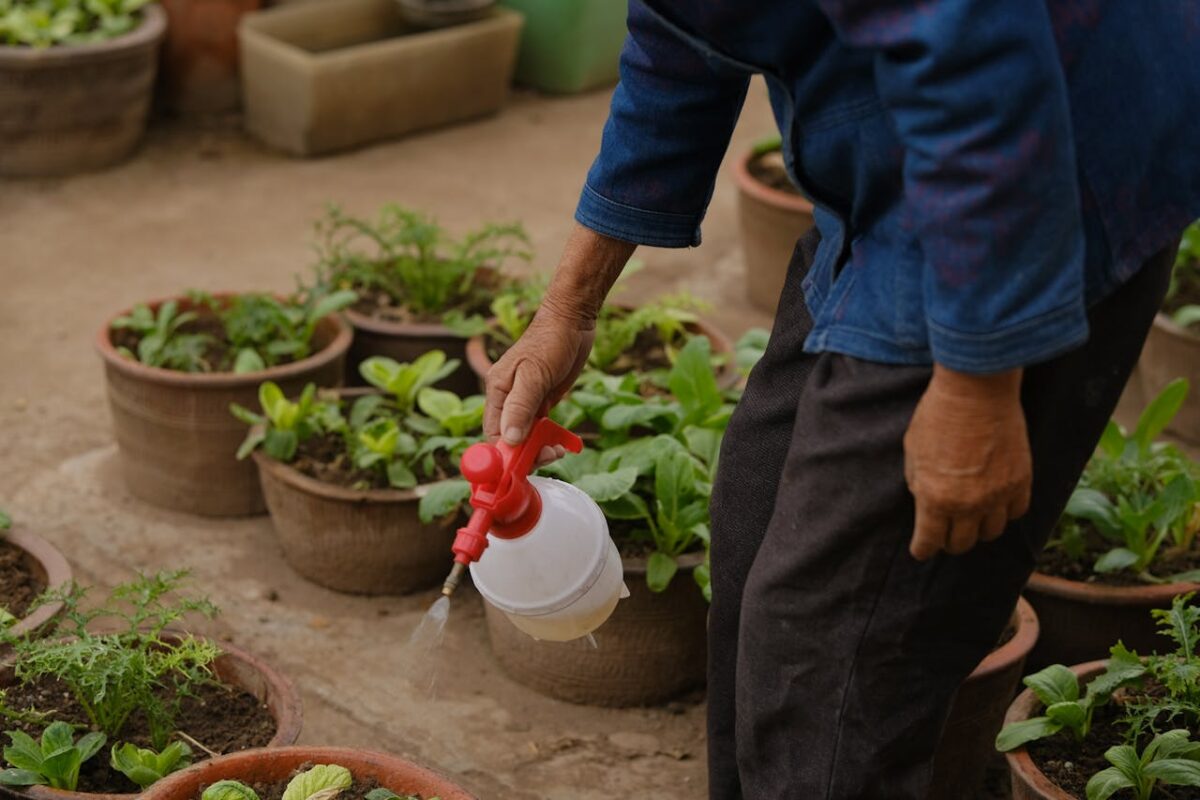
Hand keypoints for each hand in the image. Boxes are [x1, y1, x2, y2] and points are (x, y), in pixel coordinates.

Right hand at [484, 306, 594, 448]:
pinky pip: (540, 428)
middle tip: (549, 456)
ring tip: (559, 450)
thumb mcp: (534, 374)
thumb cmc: (550, 341)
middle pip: (508, 439)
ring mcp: (525, 401)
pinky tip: (564, 443)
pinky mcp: (541, 401)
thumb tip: (510, 440)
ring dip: (540, 449)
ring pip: (525, 437)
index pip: (492, 433)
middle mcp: (507, 398)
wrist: (572, 321)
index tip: (522, 466)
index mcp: (497, 390)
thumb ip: (521, 407)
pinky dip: (549, 439)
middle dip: (526, 454)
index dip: (504, 454)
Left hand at [903, 365, 1032, 559]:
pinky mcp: (1021, 481)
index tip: (922, 550)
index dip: (923, 549)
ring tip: (971, 520)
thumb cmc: (937, 416)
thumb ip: (918, 482)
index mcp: (935, 498)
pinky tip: (996, 504)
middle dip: (949, 542)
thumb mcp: (913, 451)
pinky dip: (1005, 513)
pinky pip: (1016, 512)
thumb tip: (925, 500)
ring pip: (991, 533)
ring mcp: (998, 494)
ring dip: (978, 530)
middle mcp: (968, 503)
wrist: (975, 390)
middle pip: (961, 543)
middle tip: (944, 534)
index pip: (929, 542)